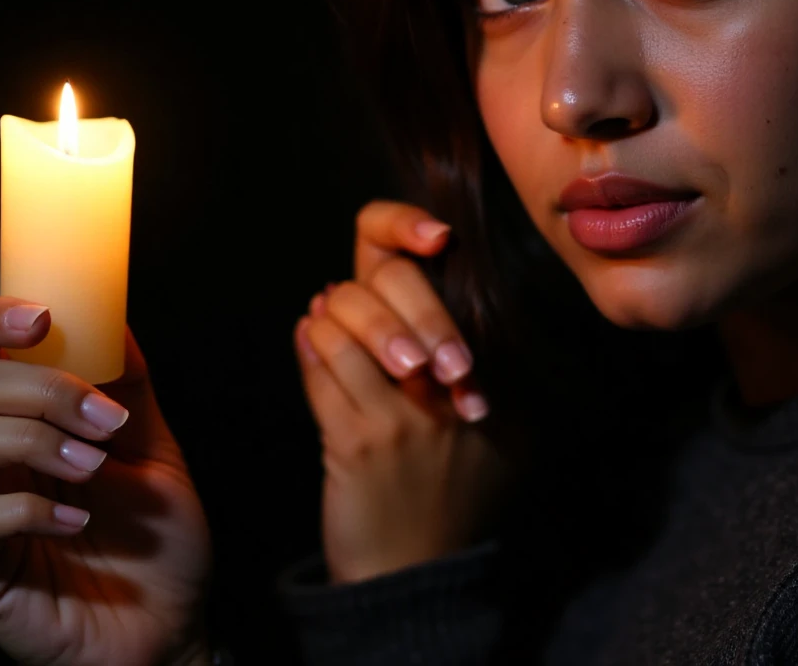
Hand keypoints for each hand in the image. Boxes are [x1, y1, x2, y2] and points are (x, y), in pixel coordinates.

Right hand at [0, 298, 213, 665]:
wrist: (171, 628)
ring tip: (94, 466)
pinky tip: (78, 519)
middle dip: (42, 387)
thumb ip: (128, 386)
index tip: (39, 315)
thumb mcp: (153, 448)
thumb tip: (114, 313)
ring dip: (35, 441)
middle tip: (104, 419)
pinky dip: (28, 508)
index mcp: (23, 422)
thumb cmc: (156, 544)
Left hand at [293, 200, 521, 584]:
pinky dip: (311, 350)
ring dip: (328, 320)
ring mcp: (405, 410)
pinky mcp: (359, 440)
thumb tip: (344, 288)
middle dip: (361, 295)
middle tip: (348, 310)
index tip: (429, 238)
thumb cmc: (443, 488)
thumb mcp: (474, 415)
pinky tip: (314, 349)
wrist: (418, 573)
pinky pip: (320, 364)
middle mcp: (452, 379)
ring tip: (328, 329)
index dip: (411, 224)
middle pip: (389, 282)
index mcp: (485, 362)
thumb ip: (439, 348)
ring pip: (342, 318)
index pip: (440, 266)